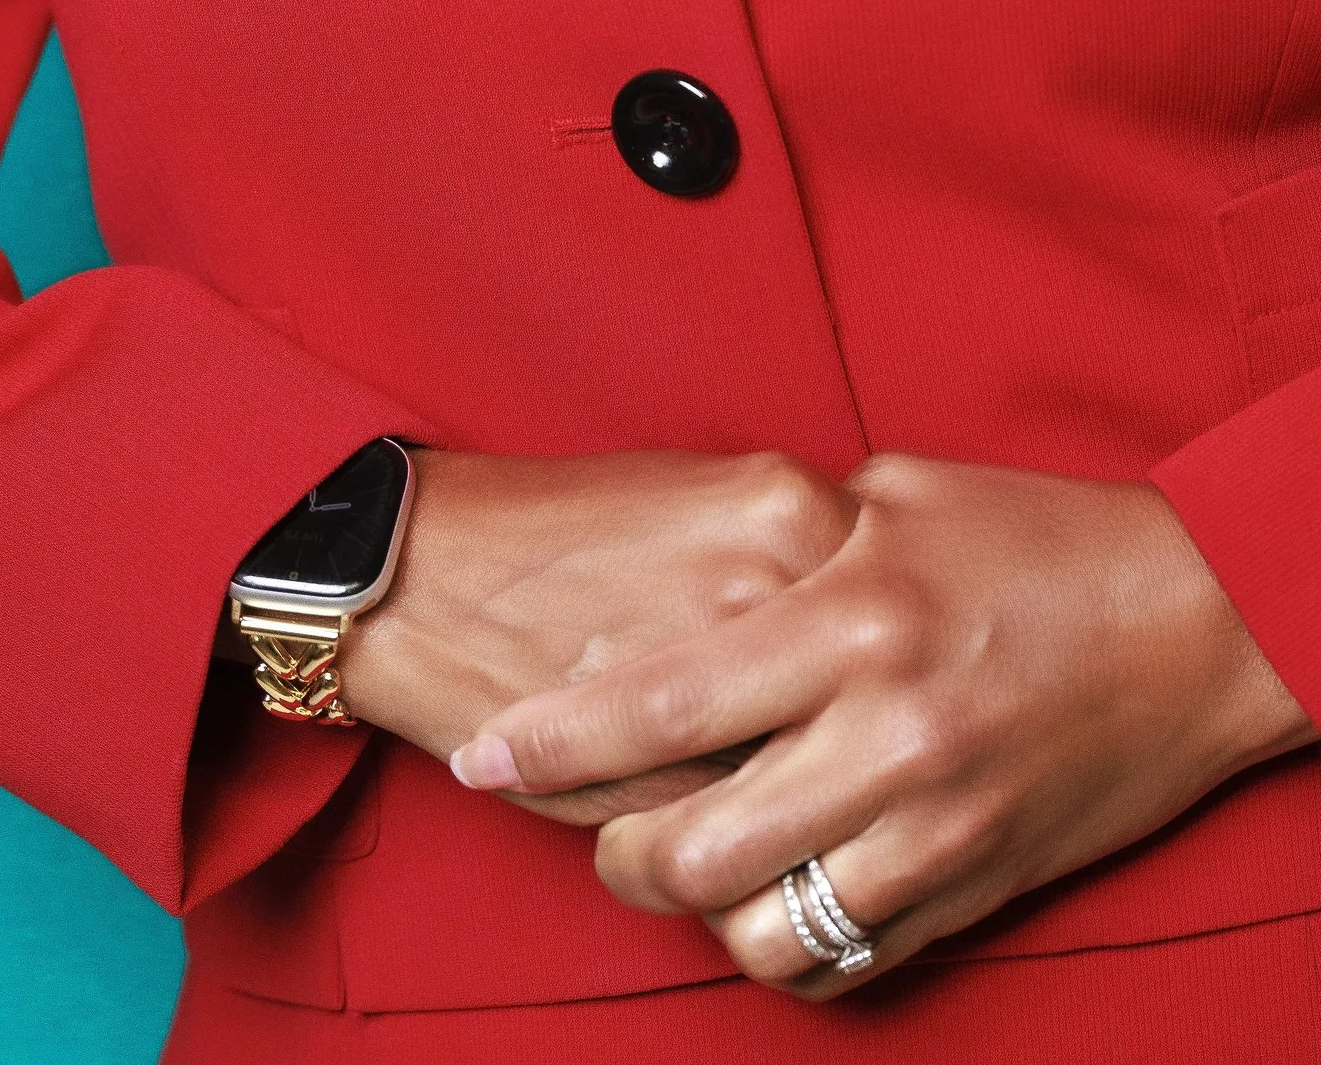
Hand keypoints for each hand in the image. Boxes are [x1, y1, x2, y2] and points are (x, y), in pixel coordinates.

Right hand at [327, 447, 857, 825]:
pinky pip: (747, 814)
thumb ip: (796, 557)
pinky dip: (742, 819)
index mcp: (794, 506)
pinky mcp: (668, 765)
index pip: (897, 602)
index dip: (883, 645)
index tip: (876, 668)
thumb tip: (869, 630)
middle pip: (872, 687)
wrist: (423, 573)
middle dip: (858, 721)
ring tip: (776, 768)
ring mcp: (727, 678)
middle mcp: (774, 585)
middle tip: (835, 729)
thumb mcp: (705, 500)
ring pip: (821, 761)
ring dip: (809, 780)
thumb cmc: (565, 533)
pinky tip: (706, 791)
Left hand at [449, 455, 1316, 982]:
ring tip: (678, 862)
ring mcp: (936, 823)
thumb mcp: (901, 494)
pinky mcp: (976, 885)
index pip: (665, 700)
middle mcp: (889, 729)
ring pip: (758, 927)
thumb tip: (680, 582)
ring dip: (693, 910)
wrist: (1205, 621)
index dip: (555, 738)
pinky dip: (785, 948)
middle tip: (592, 818)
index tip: (481, 749)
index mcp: (858, 612)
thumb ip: (787, 536)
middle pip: (690, 846)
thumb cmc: (1046, 537)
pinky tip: (769, 898)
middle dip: (608, 846)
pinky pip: (844, 960)